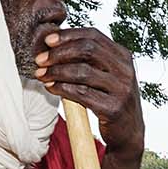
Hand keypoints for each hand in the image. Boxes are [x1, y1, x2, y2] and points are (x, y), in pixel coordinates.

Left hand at [34, 28, 143, 155]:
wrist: (128, 133)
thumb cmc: (110, 100)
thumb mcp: (106, 75)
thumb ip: (90, 61)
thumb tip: (54, 46)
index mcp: (123, 56)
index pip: (94, 36)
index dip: (69, 35)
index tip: (48, 40)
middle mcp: (125, 70)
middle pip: (88, 50)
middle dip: (59, 53)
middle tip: (40, 59)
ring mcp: (121, 89)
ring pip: (83, 71)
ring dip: (56, 71)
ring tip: (41, 74)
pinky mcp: (113, 108)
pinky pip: (82, 93)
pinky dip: (62, 88)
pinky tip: (50, 87)